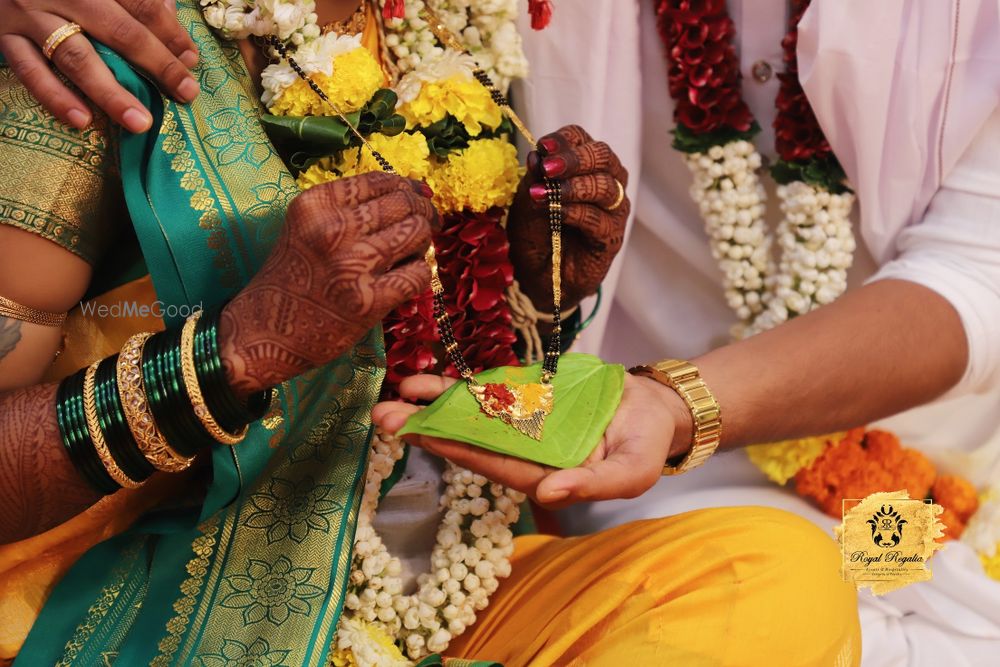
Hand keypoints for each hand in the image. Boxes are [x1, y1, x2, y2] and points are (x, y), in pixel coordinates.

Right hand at [0, 0, 199, 132]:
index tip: (191, 60)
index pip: (141, 4)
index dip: (170, 33)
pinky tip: (82, 120)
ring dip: (111, 94)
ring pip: (77, 57)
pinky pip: (30, 70)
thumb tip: (171, 19)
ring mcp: (29, 13)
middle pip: (119, 31)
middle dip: (156, 65)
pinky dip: (55, 97)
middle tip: (185, 93)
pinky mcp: (3, 35)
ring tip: (140, 122)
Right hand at [220, 173, 438, 395]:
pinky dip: (418, 273)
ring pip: (416, 233)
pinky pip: (417, 274)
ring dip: (423, 241)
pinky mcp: (369, 301)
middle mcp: (333, 228)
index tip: (417, 197)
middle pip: (403, 204)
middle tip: (427, 224)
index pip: (379, 181)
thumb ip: (350, 209)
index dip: (406, 188)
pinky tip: (405, 278)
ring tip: (413, 251)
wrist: (262, 333)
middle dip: (422, 212)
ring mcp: (352, 265)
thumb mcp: (307, 228)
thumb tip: (416, 191)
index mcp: (316, 204)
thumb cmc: (289, 278)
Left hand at [372, 372, 690, 507]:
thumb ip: (592, 485)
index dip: (456, 450)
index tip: (421, 437)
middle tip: (383, 419)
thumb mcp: (631, 472)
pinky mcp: (525, 399)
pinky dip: (457, 386)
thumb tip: (548, 496)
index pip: (493, 463)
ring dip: (432, 405)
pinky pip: (486, 392)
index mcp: (544, 474)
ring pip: (470, 415)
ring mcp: (521, 424)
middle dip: (427, 430)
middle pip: (469, 441)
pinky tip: (425, 380)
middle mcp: (523, 451)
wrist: (655, 408)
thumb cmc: (646, 446)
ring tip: (392, 396)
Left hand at [507, 125, 629, 310]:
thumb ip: (534, 177)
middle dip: (573, 159)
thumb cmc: (534, 234)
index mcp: (583, 166)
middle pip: (602, 155)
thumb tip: (538, 153)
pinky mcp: (612, 237)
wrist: (537, 277)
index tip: (543, 146)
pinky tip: (556, 213)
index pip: (581, 139)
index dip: (564, 139)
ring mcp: (612, 210)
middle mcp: (605, 182)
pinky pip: (598, 218)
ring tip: (545, 194)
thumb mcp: (526, 201)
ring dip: (572, 187)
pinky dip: (575, 212)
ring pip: (604, 186)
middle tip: (548, 168)